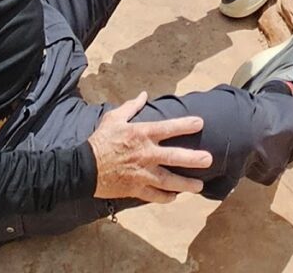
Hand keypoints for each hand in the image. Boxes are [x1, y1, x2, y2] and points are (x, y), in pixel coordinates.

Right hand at [88, 94, 211, 202]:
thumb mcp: (114, 118)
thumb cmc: (100, 140)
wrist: (83, 168)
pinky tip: (175, 197)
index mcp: (141, 134)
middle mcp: (145, 154)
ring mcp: (141, 174)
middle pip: (173, 157)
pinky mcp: (135, 189)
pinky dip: (165, 197)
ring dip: (184, 184)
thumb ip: (132, 106)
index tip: (200, 123)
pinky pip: (154, 195)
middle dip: (193, 159)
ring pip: (168, 181)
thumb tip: (144, 95)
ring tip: (199, 186)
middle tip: (209, 160)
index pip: (168, 128)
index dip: (185, 125)